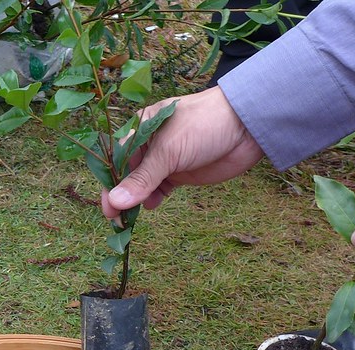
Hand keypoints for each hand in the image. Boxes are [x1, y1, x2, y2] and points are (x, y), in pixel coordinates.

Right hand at [101, 87, 265, 218]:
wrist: (247, 125)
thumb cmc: (204, 125)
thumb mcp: (169, 151)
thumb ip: (143, 178)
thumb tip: (116, 202)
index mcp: (142, 128)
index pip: (117, 158)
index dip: (109, 182)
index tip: (107, 206)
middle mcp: (150, 144)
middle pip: (127, 173)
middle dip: (122, 195)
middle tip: (117, 219)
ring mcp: (166, 160)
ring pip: (143, 184)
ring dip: (137, 200)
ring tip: (133, 217)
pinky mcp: (181, 173)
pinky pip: (159, 189)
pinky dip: (154, 199)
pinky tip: (152, 205)